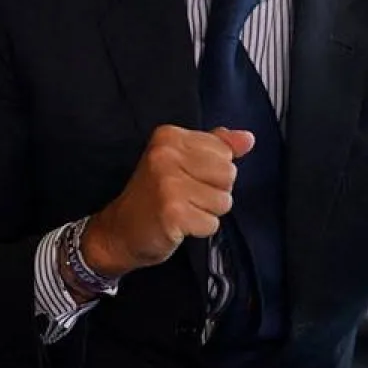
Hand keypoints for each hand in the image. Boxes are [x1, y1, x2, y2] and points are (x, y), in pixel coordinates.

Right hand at [83, 125, 250, 275]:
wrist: (119, 231)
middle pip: (228, 174)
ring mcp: (169, 183)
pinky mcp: (173, 212)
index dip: (213, 171)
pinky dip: (200, 229)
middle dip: (214, 192)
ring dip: (207, 212)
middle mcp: (166, 155)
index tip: (186, 178)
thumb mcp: (180, 161)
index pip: (225, 152)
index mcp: (170, 136)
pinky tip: (179, 225)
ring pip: (224, 200)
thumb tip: (248, 139)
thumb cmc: (153, 196)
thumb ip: (216, 147)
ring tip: (182, 210)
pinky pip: (212, 223)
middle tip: (184, 197)